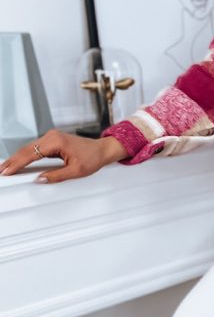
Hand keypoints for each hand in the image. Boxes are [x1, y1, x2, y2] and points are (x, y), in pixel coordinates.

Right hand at [0, 130, 128, 182]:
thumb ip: (57, 176)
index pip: (30, 154)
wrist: (102, 150)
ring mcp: (51, 137)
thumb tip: (39, 179)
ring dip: (16, 158)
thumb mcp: (76, 171)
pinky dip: (25, 155)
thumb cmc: (93, 158)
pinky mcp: (52, 140)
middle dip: (12, 161)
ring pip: (28, 148)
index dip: (17, 164)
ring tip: (5, 168)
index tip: (7, 171)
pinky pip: (34, 148)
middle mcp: (51, 136)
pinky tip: (17, 162)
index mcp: (56, 142)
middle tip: (1, 171)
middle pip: (26, 149)